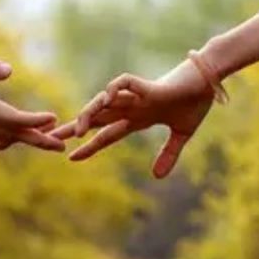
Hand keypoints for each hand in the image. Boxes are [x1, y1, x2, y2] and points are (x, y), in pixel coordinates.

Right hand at [0, 45, 64, 151]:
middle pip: (13, 135)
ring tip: (45, 138)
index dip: (34, 121)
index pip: (13, 119)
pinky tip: (13, 137)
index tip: (54, 118)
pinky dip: (6, 142)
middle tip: (62, 145)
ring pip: (3, 141)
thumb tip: (8, 71)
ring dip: (24, 140)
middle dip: (39, 139)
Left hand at [51, 60, 213, 176]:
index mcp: (137, 119)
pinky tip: (105, 98)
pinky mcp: (149, 87)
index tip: (71, 158)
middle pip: (96, 118)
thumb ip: (168, 154)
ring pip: (104, 102)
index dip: (89, 146)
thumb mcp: (181, 135)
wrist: (209, 82)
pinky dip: (114, 88)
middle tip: (49, 137)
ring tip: (77, 131)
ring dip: (89, 114)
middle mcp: (132, 107)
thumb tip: (157, 177)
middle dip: (73, 127)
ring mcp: (138, 97)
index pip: (106, 135)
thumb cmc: (194, 103)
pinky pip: (125, 83)